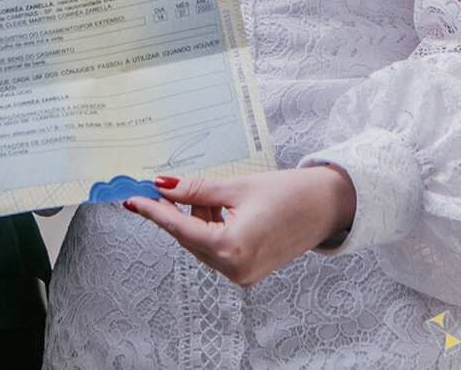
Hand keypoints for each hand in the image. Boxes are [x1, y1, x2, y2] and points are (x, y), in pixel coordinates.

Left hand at [125, 166, 355, 286]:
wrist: (328, 207)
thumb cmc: (290, 194)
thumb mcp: (236, 187)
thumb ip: (196, 190)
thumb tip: (162, 186)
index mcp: (232, 248)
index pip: (180, 229)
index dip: (154, 212)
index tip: (133, 199)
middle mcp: (235, 269)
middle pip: (188, 238)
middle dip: (176, 213)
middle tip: (164, 187)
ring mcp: (242, 274)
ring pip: (200, 244)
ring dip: (197, 220)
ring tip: (214, 196)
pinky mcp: (248, 272)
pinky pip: (216, 249)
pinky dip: (211, 228)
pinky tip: (221, 209)